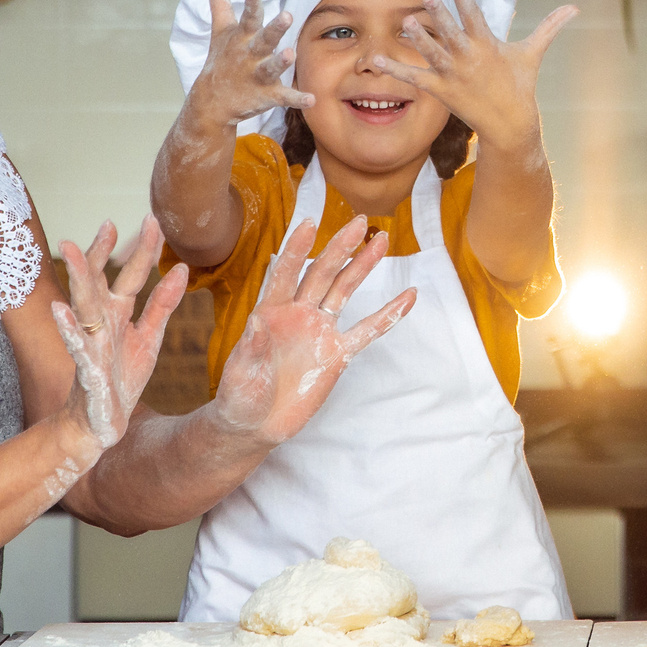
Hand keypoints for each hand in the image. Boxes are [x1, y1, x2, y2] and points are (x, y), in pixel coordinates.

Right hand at [49, 218, 184, 455]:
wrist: (100, 423)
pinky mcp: (86, 368)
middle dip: (102, 252)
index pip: (129, 274)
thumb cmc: (121, 378)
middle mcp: (101, 323)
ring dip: (77, 276)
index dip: (141, 249)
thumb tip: (181, 268)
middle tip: (108, 222)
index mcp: (117, 313)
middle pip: (99, 280)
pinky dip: (68, 327)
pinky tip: (60, 309)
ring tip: (70, 248)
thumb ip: (162, 304)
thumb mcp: (149, 338)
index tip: (152, 219)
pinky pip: (75, 345)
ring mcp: (90, 343)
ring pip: (82, 304)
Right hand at [188, 0, 314, 129]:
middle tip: (287, 15)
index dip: (251, 3)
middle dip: (275, 28)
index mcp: (242, 37)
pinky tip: (311, 99)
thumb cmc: (223, 57)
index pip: (248, 17)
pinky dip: (297, 99)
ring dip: (281, 62)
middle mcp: (250, 55)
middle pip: (264, 40)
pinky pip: (284, 97)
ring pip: (271, 68)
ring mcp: (258, 76)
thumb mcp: (220, 27)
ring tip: (290, 54)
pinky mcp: (267, 95)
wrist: (212, 101)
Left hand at [208, 216, 413, 452]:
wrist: (255, 425)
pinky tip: (408, 297)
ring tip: (381, 241)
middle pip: (322, 273)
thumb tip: (256, 322)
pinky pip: (367, 332)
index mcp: (271, 312)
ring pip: (344, 292)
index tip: (309, 223)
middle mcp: (298, 314)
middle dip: (340, 248)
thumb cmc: (238, 396)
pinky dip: (388, 315)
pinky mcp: (337, 354)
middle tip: (360, 222)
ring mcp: (320, 332)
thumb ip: (251, 348)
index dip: (297, 249)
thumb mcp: (239, 373)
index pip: (285, 274)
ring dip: (362, 266)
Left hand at [367, 0, 575, 153]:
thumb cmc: (520, 85)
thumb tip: (575, 8)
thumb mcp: (532, 53)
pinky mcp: (440, 91)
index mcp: (487, 44)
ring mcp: (453, 75)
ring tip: (406, 22)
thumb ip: (549, 26)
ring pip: (432, 53)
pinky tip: (374, 59)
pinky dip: (395, 69)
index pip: (474, 15)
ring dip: (419, 38)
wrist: (510, 124)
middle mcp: (469, 58)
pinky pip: (414, 78)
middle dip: (440, 15)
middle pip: (451, 33)